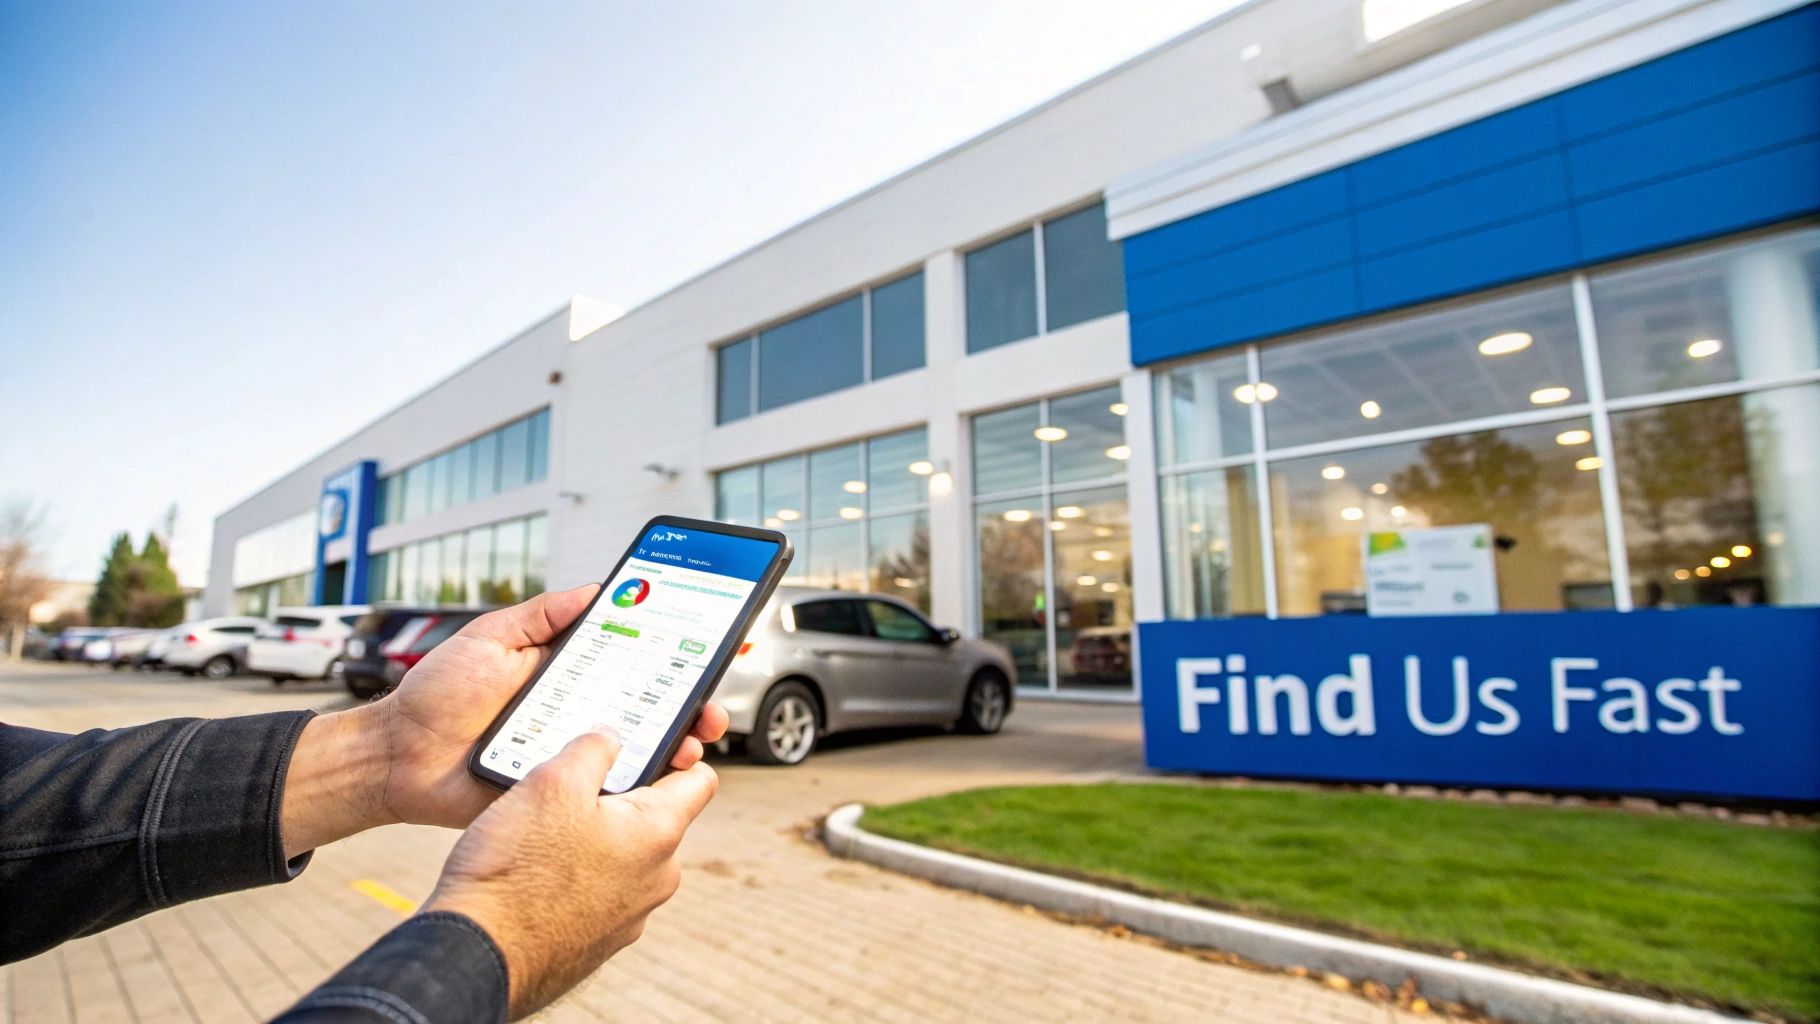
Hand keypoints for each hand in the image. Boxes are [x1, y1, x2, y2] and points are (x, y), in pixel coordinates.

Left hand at [280, 585, 729, 856]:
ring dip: (676, 744)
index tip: (719, 640)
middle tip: (711, 705)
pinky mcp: (559, 792)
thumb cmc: (436, 695)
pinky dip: (636, 786)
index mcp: (567, 671)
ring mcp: (572, 752)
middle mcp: (578, 711)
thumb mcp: (489, 637)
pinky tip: (657, 777)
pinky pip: (605, 790)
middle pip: (651, 706)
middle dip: (693, 703)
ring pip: (639, 750)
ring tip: (692, 740)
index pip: (636, 657)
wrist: (395, 758)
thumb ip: (542, 614)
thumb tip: (599, 589)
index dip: (679, 650)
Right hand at [421, 729, 718, 1018]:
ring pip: (624, 856)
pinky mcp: (599, 941)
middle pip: (655, 818)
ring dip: (594, 837)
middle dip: (619, 798)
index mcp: (659, 833)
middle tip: (572, 787)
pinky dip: (576, 877)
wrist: (478, 956)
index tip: (643, 745)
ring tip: (543, 831)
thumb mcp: (551, 782)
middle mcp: (657, 879)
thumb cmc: (515, 871)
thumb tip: (611, 737)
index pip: (699, 779)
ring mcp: (630, 916)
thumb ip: (592, 748)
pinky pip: (598, 892)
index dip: (677, 753)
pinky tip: (535, 871)